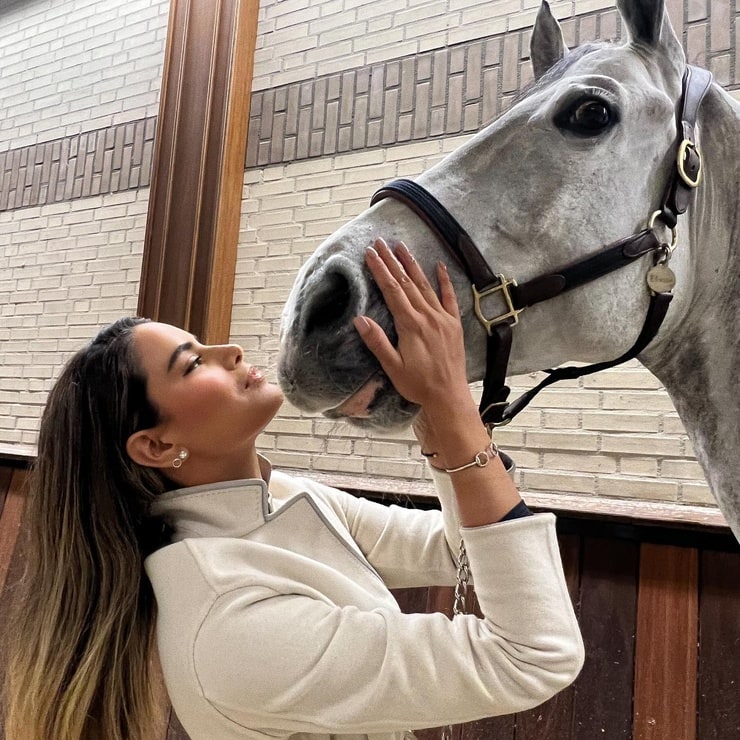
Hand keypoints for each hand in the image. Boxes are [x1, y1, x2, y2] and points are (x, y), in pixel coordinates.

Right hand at [352, 238, 472, 413]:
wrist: (449, 396)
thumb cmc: (418, 385)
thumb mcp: (392, 367)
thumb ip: (377, 342)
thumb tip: (360, 319)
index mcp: (411, 325)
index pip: (392, 291)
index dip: (380, 270)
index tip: (370, 254)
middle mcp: (428, 317)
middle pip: (407, 283)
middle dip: (392, 261)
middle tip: (381, 242)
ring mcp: (443, 318)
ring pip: (425, 285)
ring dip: (412, 265)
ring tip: (402, 246)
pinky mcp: (454, 324)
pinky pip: (449, 297)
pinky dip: (444, 280)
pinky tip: (439, 266)